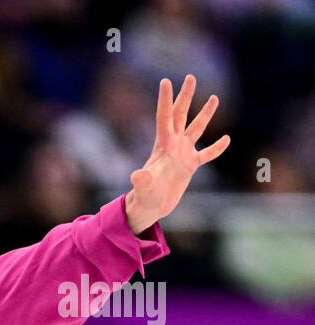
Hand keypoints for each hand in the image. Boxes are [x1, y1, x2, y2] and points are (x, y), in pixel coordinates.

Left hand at [124, 74, 229, 235]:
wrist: (150, 208)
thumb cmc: (144, 198)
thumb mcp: (144, 188)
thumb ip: (142, 180)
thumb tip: (137, 175)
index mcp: (163, 145)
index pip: (164, 117)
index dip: (165, 99)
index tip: (166, 80)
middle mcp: (173, 145)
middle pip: (180, 115)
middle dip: (185, 96)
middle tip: (190, 77)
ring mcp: (182, 154)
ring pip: (195, 128)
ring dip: (205, 114)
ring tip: (214, 97)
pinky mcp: (190, 166)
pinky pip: (207, 154)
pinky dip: (216, 147)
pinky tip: (227, 138)